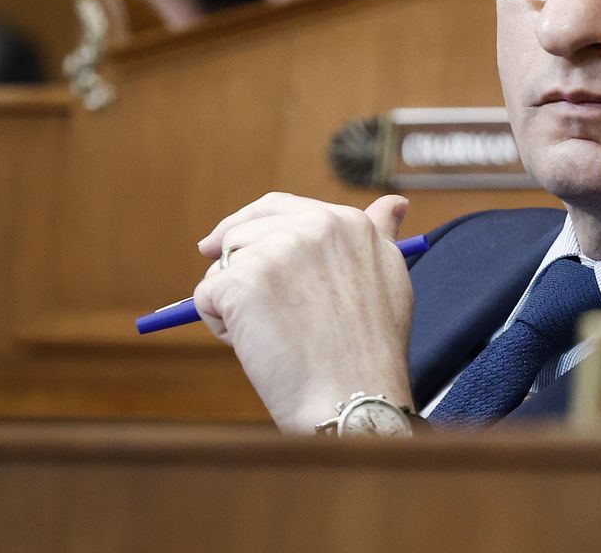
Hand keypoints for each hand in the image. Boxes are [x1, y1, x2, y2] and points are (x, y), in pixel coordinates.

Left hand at [194, 192, 414, 432]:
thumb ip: (378, 235)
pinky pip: (206, 297)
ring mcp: (276, 250)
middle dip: (238, 268)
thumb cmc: (371, 349)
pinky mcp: (242, 281)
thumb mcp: (387, 277)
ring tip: (273, 334)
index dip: (251, 228)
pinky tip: (259, 345)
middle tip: (252, 308)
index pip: (280, 207)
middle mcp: (314, 226)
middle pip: (242, 232)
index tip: (224, 244)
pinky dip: (221, 326)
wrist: (353, 395)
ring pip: (222, 266)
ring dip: (233, 301)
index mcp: (347, 221)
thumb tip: (394, 205)